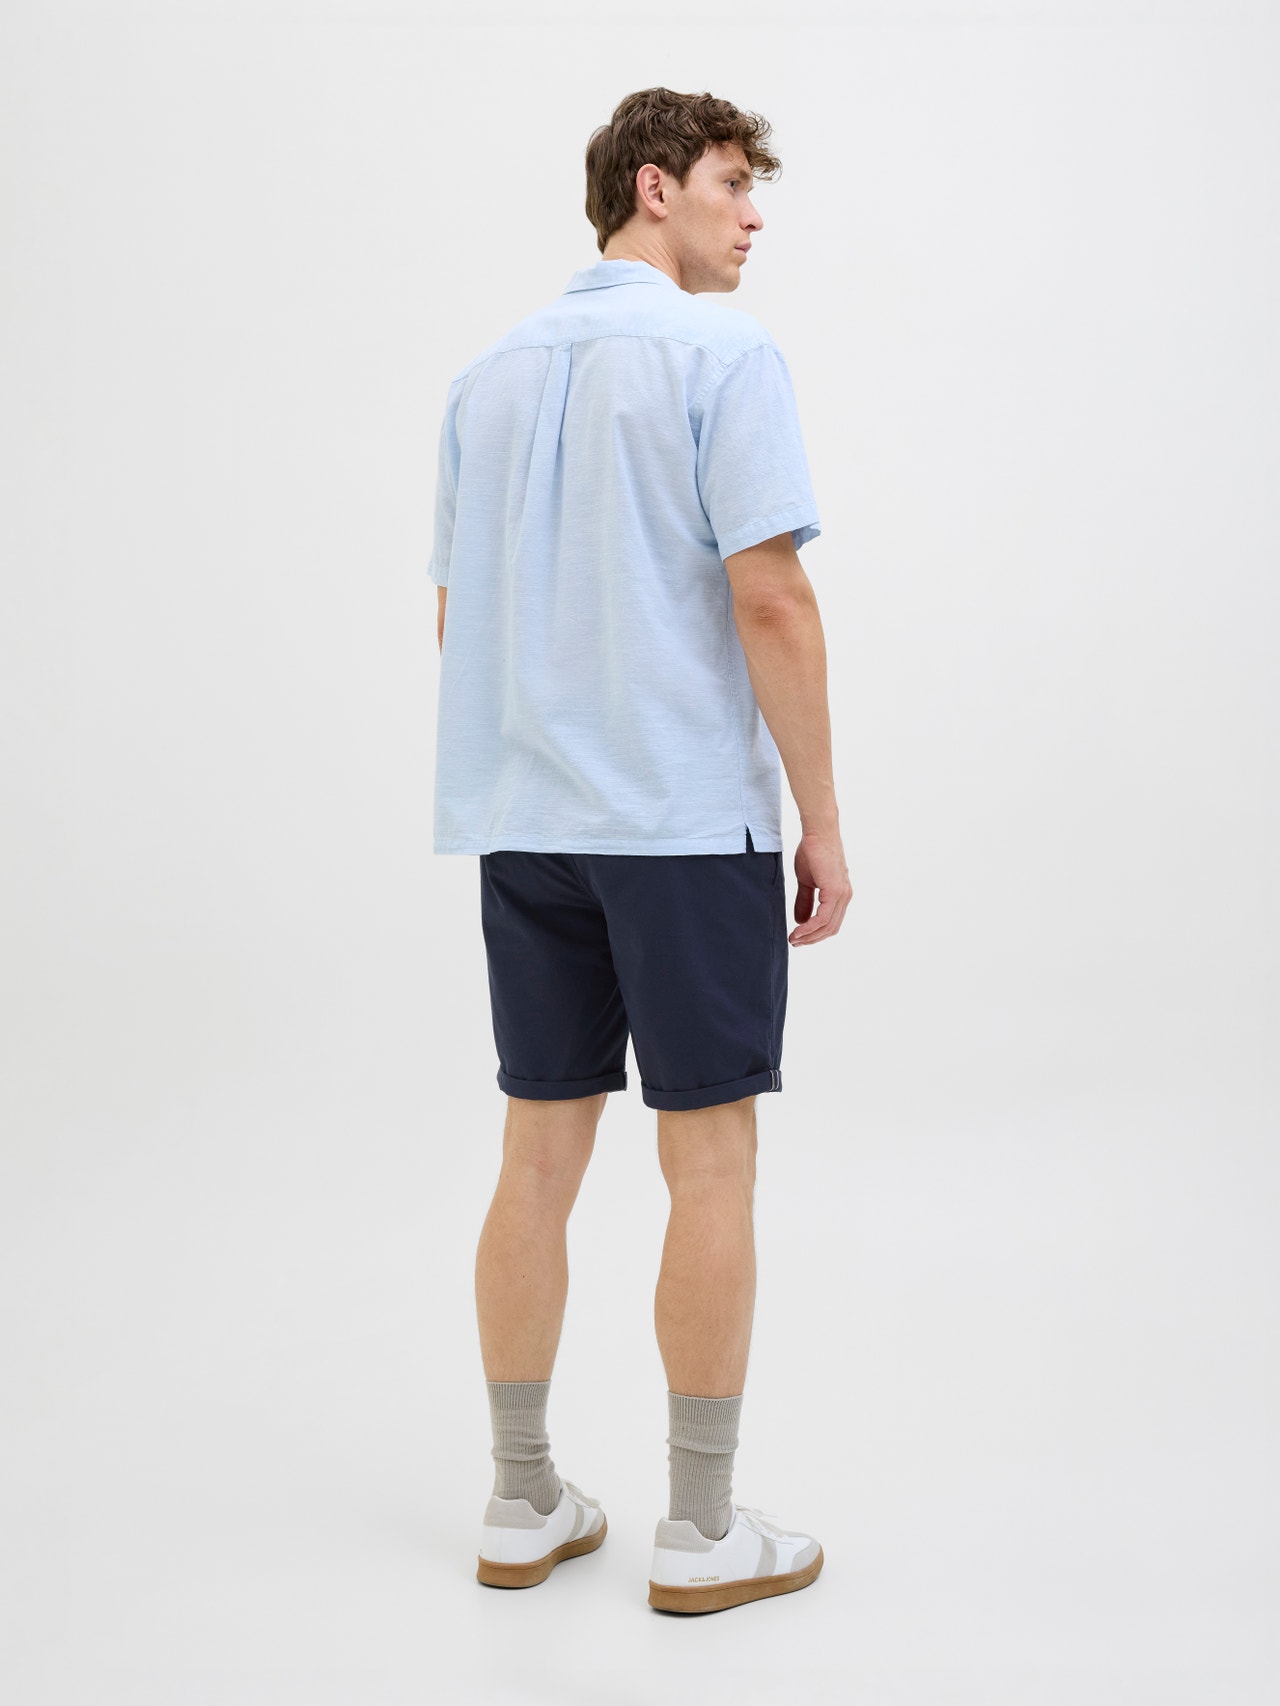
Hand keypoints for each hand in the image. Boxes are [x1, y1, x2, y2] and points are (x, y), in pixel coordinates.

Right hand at [790, 828, 850, 945]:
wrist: (817, 834)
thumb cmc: (812, 851)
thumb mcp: (806, 881)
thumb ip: (805, 901)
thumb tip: (801, 921)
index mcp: (840, 894)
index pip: (830, 922)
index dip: (814, 934)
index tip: (798, 938)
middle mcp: (844, 897)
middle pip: (830, 928)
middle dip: (812, 939)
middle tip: (794, 942)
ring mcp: (841, 895)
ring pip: (827, 926)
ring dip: (809, 936)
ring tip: (793, 939)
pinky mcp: (835, 892)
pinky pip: (823, 918)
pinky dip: (810, 928)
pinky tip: (798, 931)